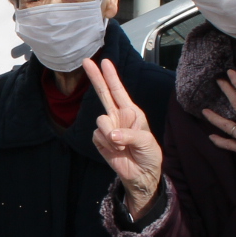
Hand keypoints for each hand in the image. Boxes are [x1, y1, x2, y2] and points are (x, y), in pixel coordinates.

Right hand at [85, 58, 163, 216]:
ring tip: (123, 146)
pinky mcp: (100, 140)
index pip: (119, 91)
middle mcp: (118, 116)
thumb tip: (110, 133)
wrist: (142, 175)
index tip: (104, 61)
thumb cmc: (149, 154)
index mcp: (132, 112)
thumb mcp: (145, 141)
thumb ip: (129, 134)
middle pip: (103, 94)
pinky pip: (98, 136)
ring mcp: (108, 128)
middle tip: (86, 61)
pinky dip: (107, 144)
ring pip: (101, 121)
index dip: (111, 77)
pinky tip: (117, 150)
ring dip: (112, 135)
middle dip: (96, 78)